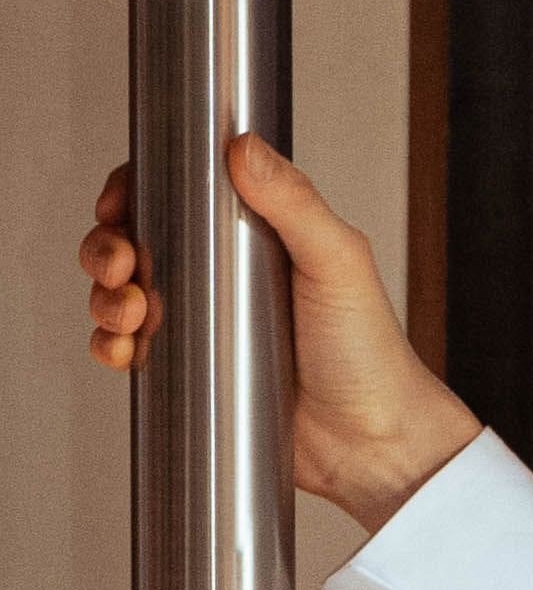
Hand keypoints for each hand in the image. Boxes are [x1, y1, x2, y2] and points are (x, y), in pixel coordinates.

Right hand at [80, 137, 481, 533]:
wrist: (369, 443)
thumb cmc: (369, 351)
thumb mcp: (338, 263)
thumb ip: (295, 204)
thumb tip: (244, 146)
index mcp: (262, 234)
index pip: (184, 195)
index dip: (140, 191)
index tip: (119, 201)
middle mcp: (227, 273)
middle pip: (139, 240)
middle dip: (109, 246)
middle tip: (120, 266)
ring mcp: (205, 322)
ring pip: (123, 293)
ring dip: (104, 296)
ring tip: (128, 312)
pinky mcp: (190, 370)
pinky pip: (129, 348)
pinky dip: (110, 345)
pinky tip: (122, 350)